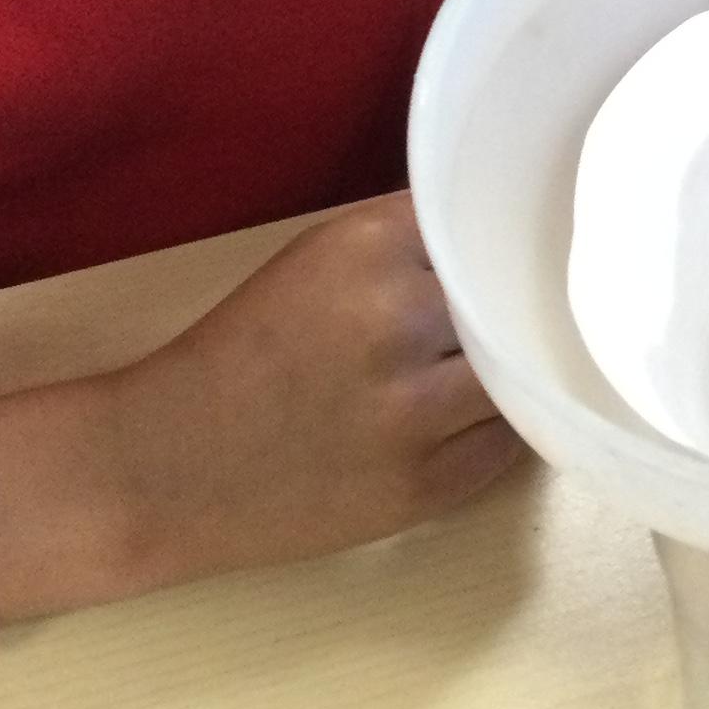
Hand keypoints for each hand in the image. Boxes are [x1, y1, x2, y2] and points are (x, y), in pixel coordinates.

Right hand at [0, 194, 521, 619]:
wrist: (170, 465)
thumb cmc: (246, 351)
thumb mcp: (319, 261)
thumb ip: (410, 245)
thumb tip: (508, 235)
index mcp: (365, 249)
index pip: (483, 220)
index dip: (505, 235)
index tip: (525, 241)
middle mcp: (396, 322)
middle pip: (512, 297)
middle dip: (519, 302)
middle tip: (539, 305)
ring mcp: (414, 412)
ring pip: (521, 374)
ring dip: (521, 368)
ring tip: (519, 362)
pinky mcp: (424, 488)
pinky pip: (507, 445)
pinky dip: (504, 427)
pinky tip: (484, 415)